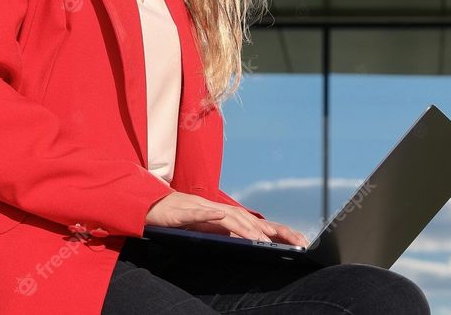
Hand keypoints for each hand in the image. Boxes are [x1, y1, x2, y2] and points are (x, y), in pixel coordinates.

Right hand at [184, 218, 308, 246]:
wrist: (151, 207)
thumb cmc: (178, 220)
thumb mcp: (206, 230)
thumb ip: (226, 234)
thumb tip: (248, 244)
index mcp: (224, 217)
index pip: (254, 224)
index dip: (277, 231)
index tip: (299, 241)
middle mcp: (216, 210)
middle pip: (247, 219)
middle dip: (271, 231)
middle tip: (293, 242)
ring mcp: (200, 209)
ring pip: (226, 217)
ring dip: (244, 228)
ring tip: (260, 239)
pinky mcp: (182, 212)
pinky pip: (198, 214)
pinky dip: (210, 215)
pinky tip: (221, 217)